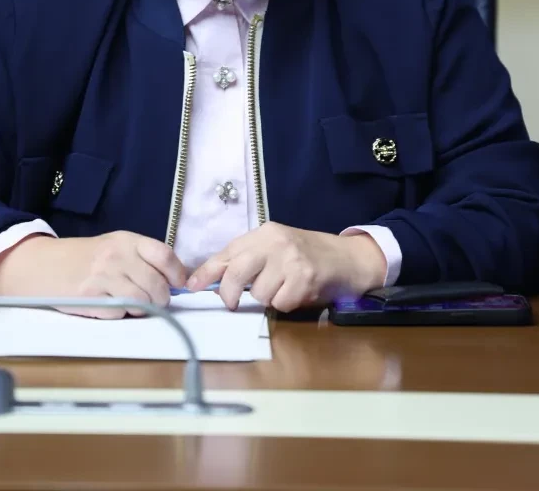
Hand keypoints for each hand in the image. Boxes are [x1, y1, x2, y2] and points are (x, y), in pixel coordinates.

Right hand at [0, 231, 186, 318]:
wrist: (42, 265)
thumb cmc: (84, 258)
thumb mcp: (114, 247)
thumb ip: (141, 259)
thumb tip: (174, 280)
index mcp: (127, 240)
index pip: (164, 255)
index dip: (177, 274)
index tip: (178, 285)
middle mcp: (117, 256)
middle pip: (156, 285)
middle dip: (161, 299)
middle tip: (155, 302)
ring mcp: (103, 276)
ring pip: (142, 301)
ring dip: (142, 309)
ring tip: (132, 304)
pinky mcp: (89, 297)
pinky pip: (119, 313)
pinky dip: (119, 314)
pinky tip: (108, 306)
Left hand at [186, 222, 386, 312]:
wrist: (348, 257)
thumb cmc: (308, 255)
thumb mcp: (275, 249)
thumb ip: (248, 260)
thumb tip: (214, 280)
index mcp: (264, 233)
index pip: (227, 252)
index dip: (206, 272)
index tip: (191, 287)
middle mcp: (275, 241)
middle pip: (236, 272)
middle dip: (229, 293)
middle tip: (232, 304)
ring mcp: (291, 258)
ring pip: (259, 293)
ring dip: (268, 299)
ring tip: (283, 289)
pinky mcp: (305, 277)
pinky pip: (281, 303)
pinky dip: (286, 304)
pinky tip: (298, 293)